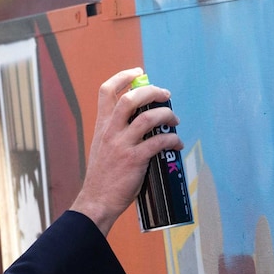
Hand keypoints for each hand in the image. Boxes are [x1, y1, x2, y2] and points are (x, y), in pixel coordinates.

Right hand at [71, 68, 182, 235]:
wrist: (96, 201)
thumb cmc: (103, 177)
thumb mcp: (102, 147)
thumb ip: (116, 132)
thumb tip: (141, 121)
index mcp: (102, 126)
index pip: (106, 91)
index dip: (123, 76)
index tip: (138, 73)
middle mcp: (110, 131)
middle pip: (131, 98)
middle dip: (152, 91)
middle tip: (165, 95)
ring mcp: (122, 145)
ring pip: (148, 118)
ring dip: (166, 115)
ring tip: (175, 120)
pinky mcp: (134, 160)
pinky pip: (158, 142)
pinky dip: (172, 140)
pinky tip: (176, 144)